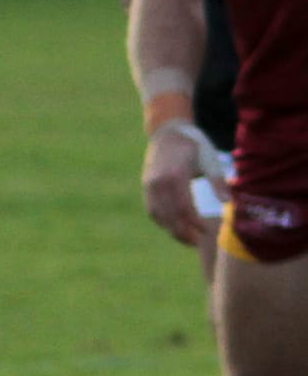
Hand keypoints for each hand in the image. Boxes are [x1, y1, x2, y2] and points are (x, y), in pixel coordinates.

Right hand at [142, 121, 221, 246]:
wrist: (168, 133)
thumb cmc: (194, 146)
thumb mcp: (210, 160)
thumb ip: (218, 182)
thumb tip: (228, 202)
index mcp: (176, 175)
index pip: (184, 208)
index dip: (194, 223)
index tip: (207, 232)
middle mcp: (159, 182)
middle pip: (170, 215)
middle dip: (183, 232)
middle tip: (198, 242)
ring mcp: (150, 186)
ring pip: (159, 215)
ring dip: (172, 229)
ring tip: (187, 239)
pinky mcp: (146, 188)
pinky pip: (153, 210)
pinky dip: (163, 222)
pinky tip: (175, 228)